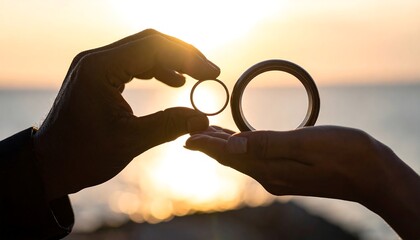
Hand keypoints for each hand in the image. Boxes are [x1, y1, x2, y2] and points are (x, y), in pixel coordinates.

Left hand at [34, 29, 219, 200]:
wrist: (49, 165)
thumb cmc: (82, 155)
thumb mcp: (130, 141)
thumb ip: (169, 125)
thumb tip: (203, 118)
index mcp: (99, 69)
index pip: (153, 48)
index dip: (187, 58)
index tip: (212, 72)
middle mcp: (95, 59)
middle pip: (150, 42)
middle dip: (182, 55)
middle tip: (208, 72)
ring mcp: (96, 65)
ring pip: (143, 50)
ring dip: (171, 61)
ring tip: (194, 77)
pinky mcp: (98, 74)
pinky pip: (134, 62)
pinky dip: (157, 69)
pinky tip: (173, 81)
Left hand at [185, 126, 419, 238]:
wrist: (373, 175)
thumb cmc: (344, 154)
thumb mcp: (305, 144)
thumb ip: (267, 144)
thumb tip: (231, 146)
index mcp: (271, 170)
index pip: (230, 156)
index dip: (207, 145)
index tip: (187, 135)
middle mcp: (271, 177)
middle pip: (233, 159)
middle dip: (211, 146)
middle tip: (191, 133)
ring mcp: (281, 177)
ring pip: (244, 158)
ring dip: (226, 146)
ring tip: (210, 135)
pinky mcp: (290, 172)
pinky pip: (258, 158)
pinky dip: (244, 148)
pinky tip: (243, 141)